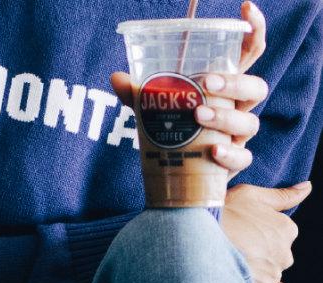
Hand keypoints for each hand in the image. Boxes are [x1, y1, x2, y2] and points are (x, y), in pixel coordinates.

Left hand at [111, 1, 267, 180]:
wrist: (178, 174)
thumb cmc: (172, 131)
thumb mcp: (154, 108)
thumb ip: (139, 94)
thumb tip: (117, 77)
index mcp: (223, 87)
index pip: (249, 54)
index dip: (254, 29)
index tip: (245, 7)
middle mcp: (236, 108)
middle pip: (256, 88)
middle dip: (236, 82)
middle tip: (207, 83)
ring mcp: (237, 135)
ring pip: (249, 121)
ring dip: (225, 116)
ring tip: (198, 114)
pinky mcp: (233, 162)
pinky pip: (243, 157)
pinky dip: (230, 154)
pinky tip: (213, 151)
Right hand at [222, 182, 310, 282]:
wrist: (196, 239)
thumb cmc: (221, 213)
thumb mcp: (248, 195)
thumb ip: (282, 195)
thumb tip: (307, 187)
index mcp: (286, 229)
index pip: (278, 233)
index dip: (257, 231)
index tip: (240, 229)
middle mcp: (285, 254)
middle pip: (273, 255)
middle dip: (256, 253)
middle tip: (232, 244)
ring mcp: (272, 275)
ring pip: (263, 274)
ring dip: (249, 270)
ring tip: (227, 259)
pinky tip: (228, 275)